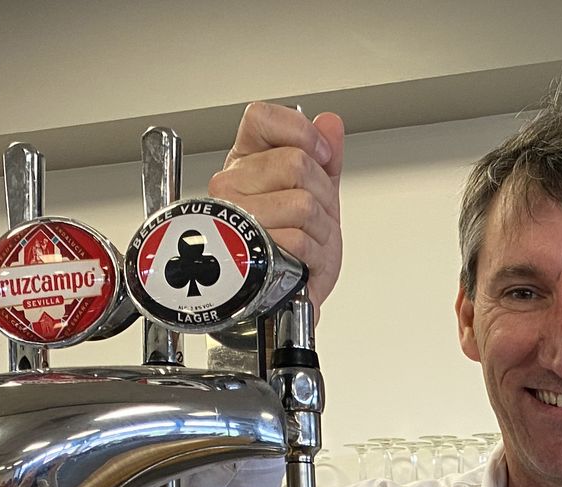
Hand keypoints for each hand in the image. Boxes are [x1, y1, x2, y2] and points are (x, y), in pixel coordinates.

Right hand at [209, 103, 345, 309]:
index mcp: (245, 162)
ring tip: (310, 238)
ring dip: (321, 227)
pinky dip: (315, 254)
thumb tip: (330, 123)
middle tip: (317, 213)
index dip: (300, 131)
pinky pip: (299, 239)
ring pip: (302, 203)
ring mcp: (235, 219)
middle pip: (295, 163)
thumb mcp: (317, 192)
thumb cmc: (296, 244)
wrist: (289, 293)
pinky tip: (305, 258)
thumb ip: (325, 156)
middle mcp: (231, 186)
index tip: (320, 153)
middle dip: (323, 192)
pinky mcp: (247, 253)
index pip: (262, 118)